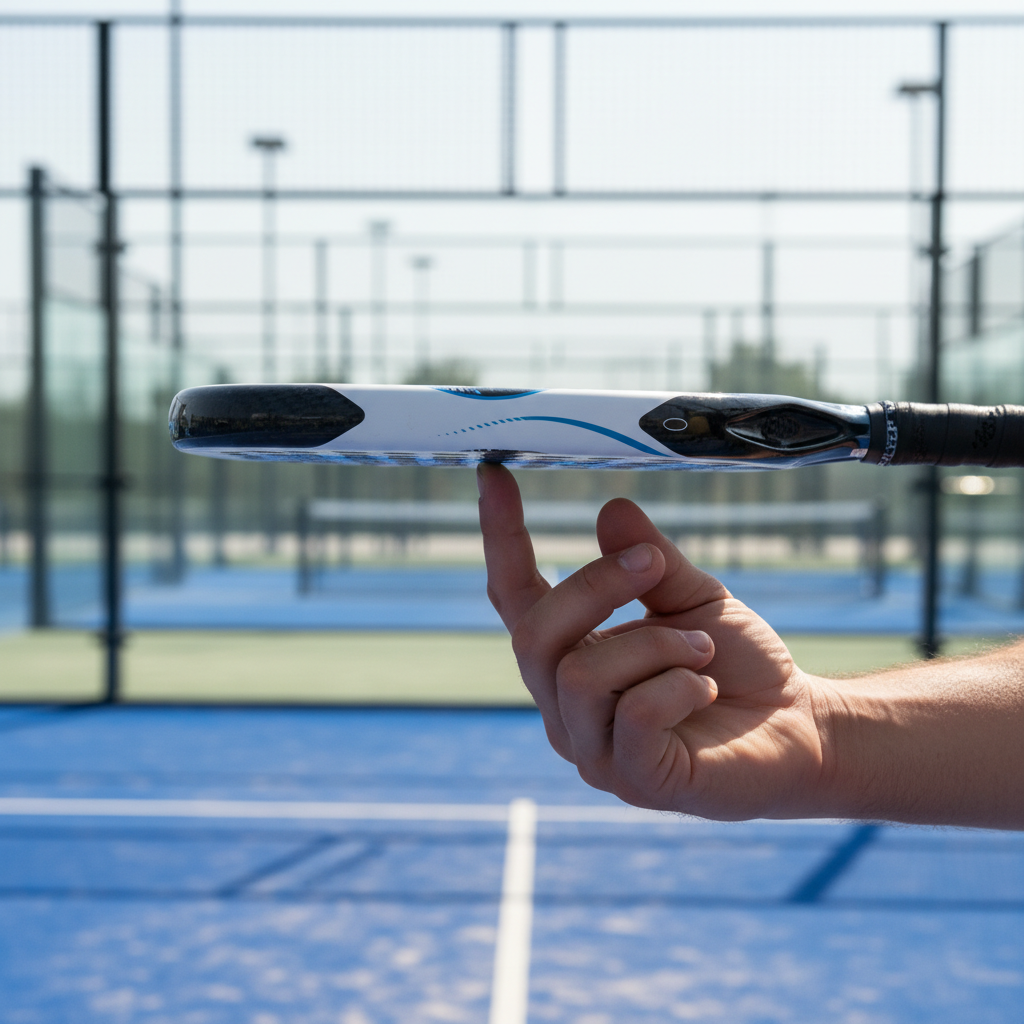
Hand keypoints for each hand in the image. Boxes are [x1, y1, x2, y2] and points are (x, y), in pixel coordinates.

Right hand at [477, 462, 833, 820]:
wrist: (798, 730)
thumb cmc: (736, 665)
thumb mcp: (693, 598)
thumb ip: (650, 562)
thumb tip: (610, 509)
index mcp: (569, 658)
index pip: (514, 597)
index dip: (500, 535)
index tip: (495, 473)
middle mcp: (565, 707)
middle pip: (534, 637)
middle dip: (595, 586)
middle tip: (652, 564)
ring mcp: (593, 749)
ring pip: (582, 675)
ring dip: (654, 644)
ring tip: (700, 649)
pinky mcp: (634, 779)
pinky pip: (634, 716)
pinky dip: (678, 685)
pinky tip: (705, 686)